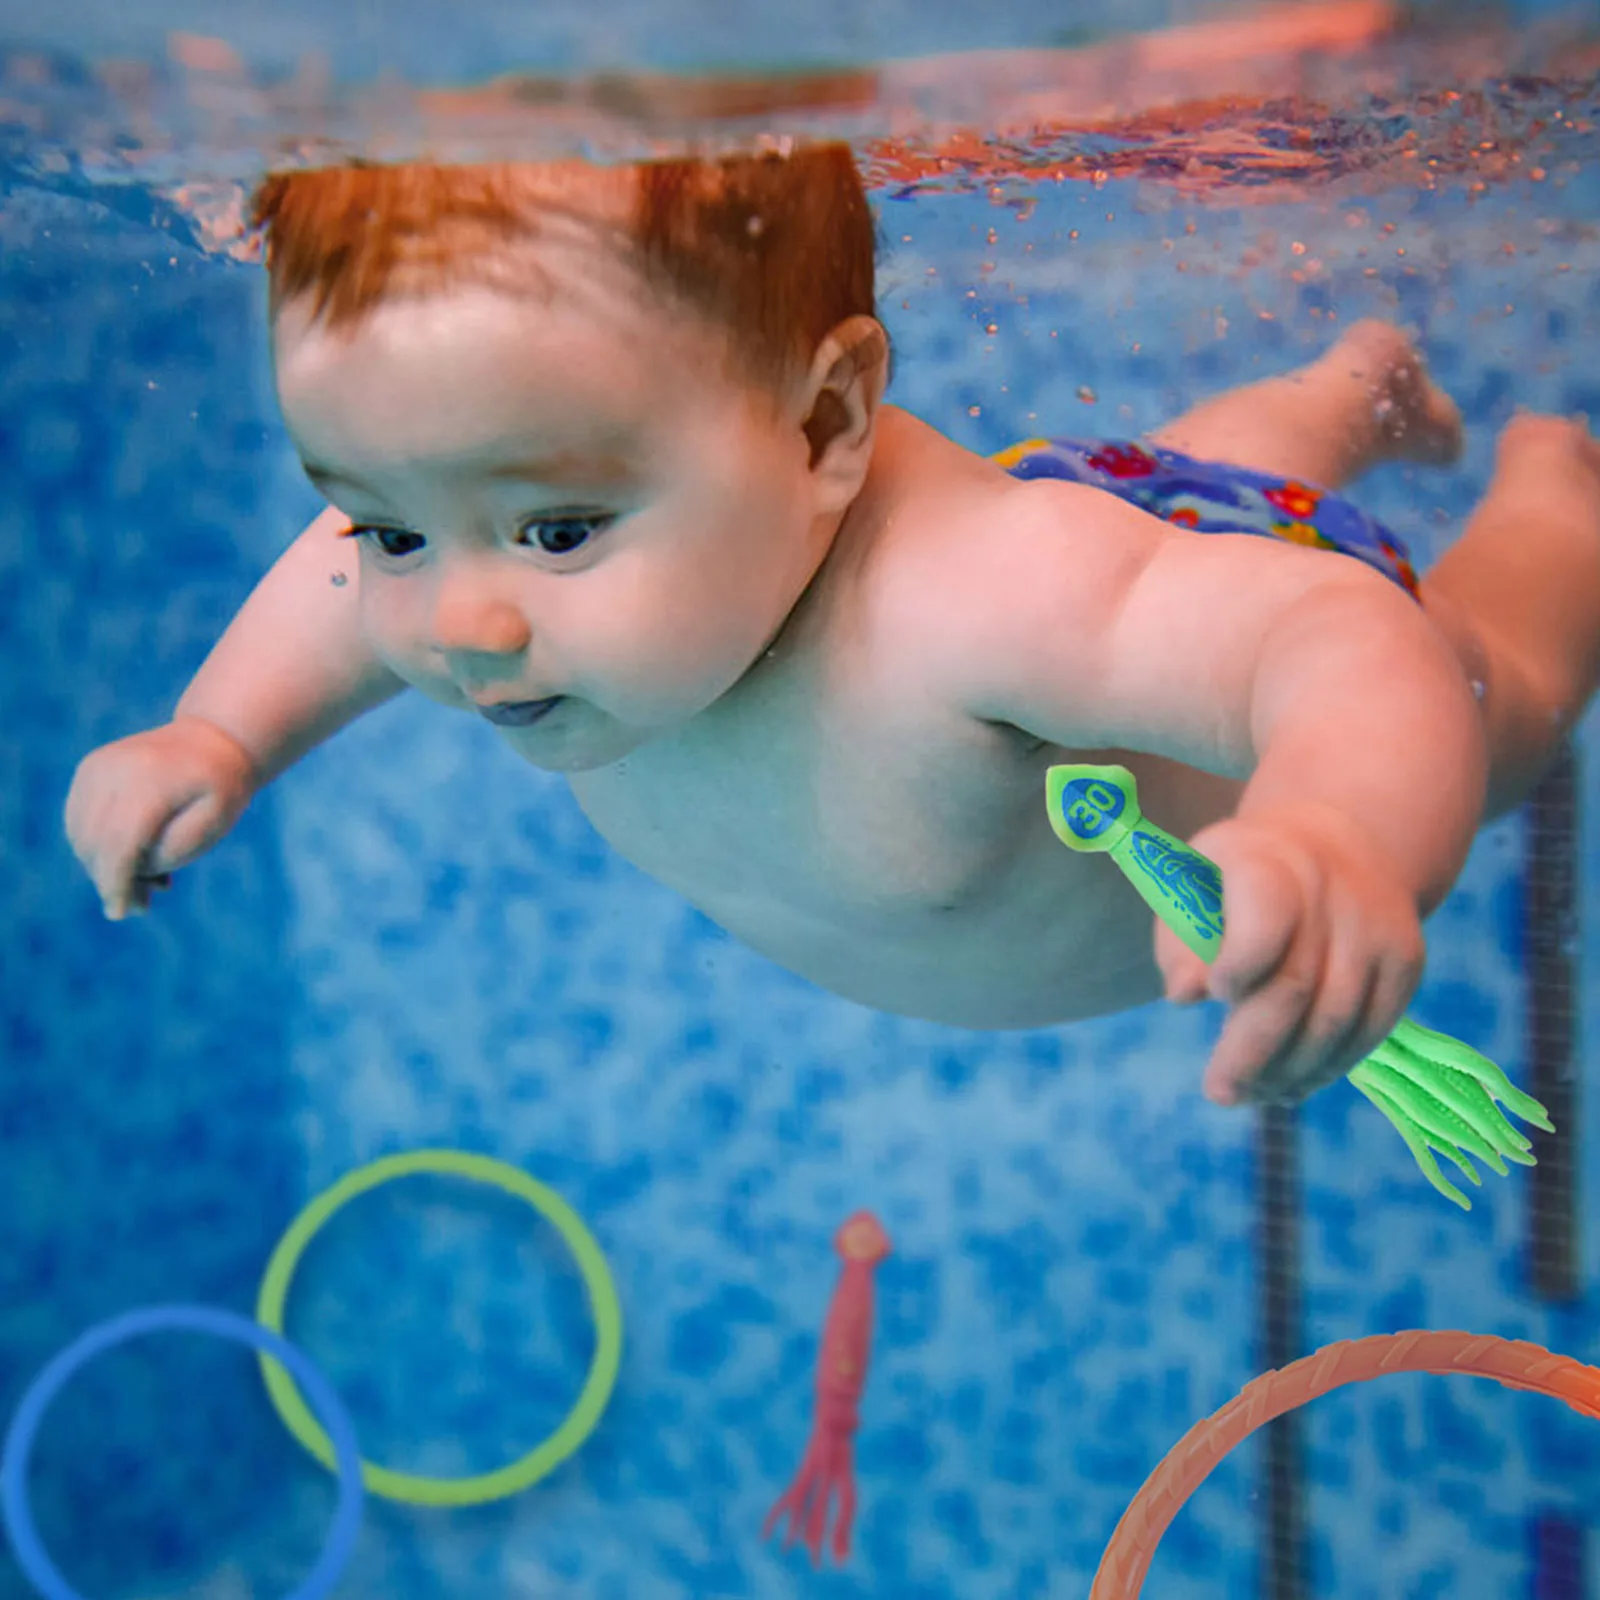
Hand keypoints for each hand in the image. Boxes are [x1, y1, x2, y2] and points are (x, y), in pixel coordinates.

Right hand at [64, 716, 258, 918]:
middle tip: (145, 903)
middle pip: (95, 842)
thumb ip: (171, 851)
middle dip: (112, 879)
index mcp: (150, 780)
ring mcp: (95, 767)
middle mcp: (113, 769)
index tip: (120, 913)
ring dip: (105, 866)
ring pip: (81, 835)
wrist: (212, 738)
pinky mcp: (88, 770)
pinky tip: (137, 855)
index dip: (116, 882)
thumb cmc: (221, 787)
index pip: (120, 842)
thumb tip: (127, 874)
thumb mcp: (214, 822)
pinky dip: (99, 846)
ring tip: (151, 879)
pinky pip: (79, 822)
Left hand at [1154, 807, 1425, 1106]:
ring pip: (1337, 1019)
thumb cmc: (1239, 877)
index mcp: (1267, 862)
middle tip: (1221, 1093)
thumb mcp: (1193, 885)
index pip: (1264, 920)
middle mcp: (1331, 892)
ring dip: (1291, 1071)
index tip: (1217, 992)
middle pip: (1296, 987)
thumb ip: (1178, 940)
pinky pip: (1371, 1028)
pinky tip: (1293, 1085)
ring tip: (1252, 1095)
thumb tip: (1185, 995)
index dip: (1238, 967)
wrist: (1336, 842)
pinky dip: (1330, 1066)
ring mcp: (1376, 928)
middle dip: (1253, 1052)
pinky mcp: (1406, 959)